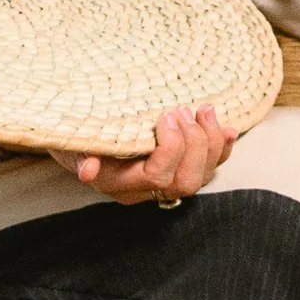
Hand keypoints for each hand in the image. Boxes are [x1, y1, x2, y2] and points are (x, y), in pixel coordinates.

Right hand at [64, 102, 232, 203]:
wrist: (78, 136)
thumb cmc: (75, 137)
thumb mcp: (72, 143)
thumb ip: (82, 155)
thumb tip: (88, 171)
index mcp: (121, 184)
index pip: (158, 176)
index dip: (171, 147)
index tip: (167, 115)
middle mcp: (146, 190)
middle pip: (185, 181)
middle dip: (194, 143)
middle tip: (184, 109)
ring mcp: (164, 182)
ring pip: (201, 177)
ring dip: (211, 143)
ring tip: (204, 109)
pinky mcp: (179, 169)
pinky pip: (209, 168)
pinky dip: (222, 149)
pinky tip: (227, 128)